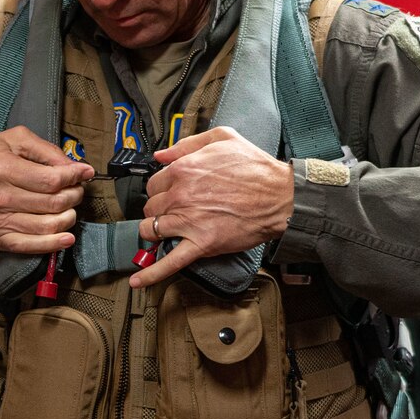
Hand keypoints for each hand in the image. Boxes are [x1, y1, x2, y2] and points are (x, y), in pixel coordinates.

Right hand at [0, 127, 92, 254]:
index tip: (84, 172)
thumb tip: (72, 166)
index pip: (51, 179)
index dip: (75, 177)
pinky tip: (66, 236)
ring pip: (48, 226)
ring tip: (69, 207)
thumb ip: (44, 149)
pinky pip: (31, 246)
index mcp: (2, 168)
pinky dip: (54, 244)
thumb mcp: (10, 139)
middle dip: (74, 195)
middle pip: (53, 203)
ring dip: (68, 217)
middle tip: (76, 189)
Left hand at [131, 126, 294, 288]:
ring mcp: (188, 221)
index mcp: (183, 170)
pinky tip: (138, 280)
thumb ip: (187, 143)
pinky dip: (151, 273)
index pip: (154, 182)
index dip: (162, 188)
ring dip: (155, 231)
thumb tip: (161, 154)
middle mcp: (180, 195)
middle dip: (160, 209)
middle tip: (174, 210)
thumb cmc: (256, 168)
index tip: (170, 192)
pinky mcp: (201, 243)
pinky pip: (170, 262)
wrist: (281, 197)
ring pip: (152, 229)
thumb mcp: (223, 138)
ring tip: (165, 230)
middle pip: (151, 206)